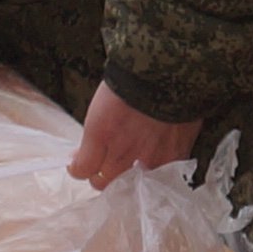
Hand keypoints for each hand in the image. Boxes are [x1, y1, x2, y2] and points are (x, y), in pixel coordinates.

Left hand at [71, 87, 201, 185]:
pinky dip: (155, 172)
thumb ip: (96, 131)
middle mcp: (123, 150)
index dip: (78, 167)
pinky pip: (159, 176)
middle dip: (99, 175)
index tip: (78, 162)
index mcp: (101, 133)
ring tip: (129, 166)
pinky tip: (155, 159)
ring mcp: (150, 156)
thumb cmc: (133, 76)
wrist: (172, 66)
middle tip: (103, 165)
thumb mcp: (103, 101)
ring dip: (126, 178)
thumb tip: (83, 151)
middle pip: (102, 182)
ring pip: (130, 185)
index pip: (82, 169)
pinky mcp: (174, 155)